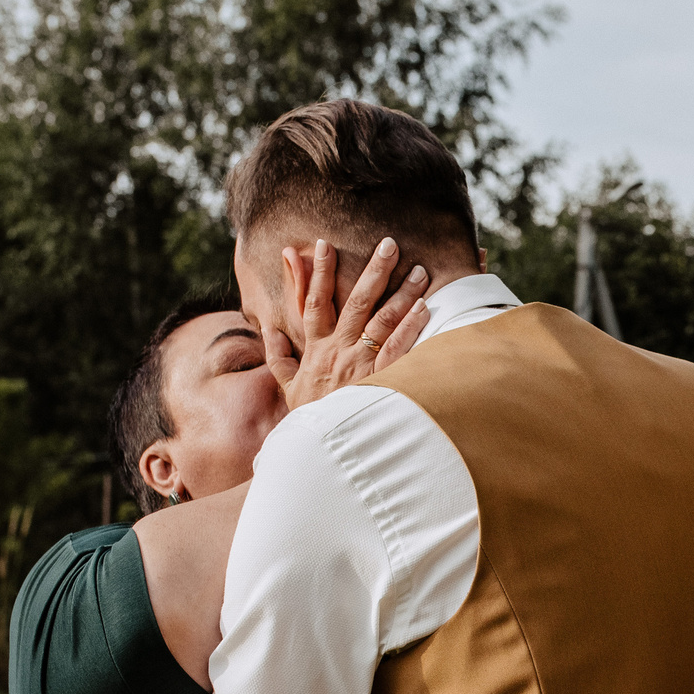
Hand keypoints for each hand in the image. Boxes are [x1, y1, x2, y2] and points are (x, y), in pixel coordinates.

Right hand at [267, 237, 432, 409]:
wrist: (319, 450)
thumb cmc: (309, 419)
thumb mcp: (287, 387)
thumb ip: (278, 357)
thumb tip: (268, 331)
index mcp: (316, 348)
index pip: (314, 301)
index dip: (318, 272)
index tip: (324, 244)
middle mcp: (339, 351)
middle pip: (356, 302)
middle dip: (374, 270)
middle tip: (390, 243)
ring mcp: (360, 365)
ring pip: (383, 320)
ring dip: (402, 293)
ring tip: (419, 270)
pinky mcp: (380, 381)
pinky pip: (398, 349)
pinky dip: (411, 327)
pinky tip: (425, 307)